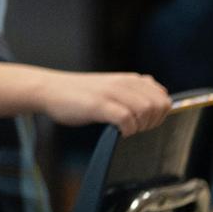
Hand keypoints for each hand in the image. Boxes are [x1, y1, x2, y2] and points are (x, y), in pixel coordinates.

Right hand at [42, 71, 170, 136]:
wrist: (49, 89)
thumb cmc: (79, 94)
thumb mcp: (111, 87)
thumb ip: (133, 92)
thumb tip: (157, 103)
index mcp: (129, 79)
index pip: (163, 97)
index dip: (160, 114)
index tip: (145, 122)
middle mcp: (123, 83)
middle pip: (159, 105)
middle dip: (153, 122)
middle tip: (136, 128)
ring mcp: (111, 93)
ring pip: (146, 110)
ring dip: (140, 126)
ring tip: (126, 129)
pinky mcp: (98, 104)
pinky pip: (126, 118)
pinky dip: (127, 129)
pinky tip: (117, 132)